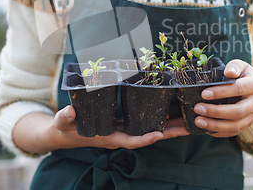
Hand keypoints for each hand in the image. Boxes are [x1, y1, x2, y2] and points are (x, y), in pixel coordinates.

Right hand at [49, 106, 188, 149]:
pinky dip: (158, 120)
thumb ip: (65, 118)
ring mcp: (123, 131)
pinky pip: (144, 124)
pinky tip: (169, 113)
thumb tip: (70, 111)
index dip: (145, 138)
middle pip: (149, 136)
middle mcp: (120, 136)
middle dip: (169, 133)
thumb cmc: (65, 129)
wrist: (65, 133)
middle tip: (189, 127)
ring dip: (169, 126)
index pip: (131, 141)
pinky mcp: (123, 125)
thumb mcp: (62, 123)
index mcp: (110, 138)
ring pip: (150, 130)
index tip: (159, 134)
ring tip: (188, 120)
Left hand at [193, 59, 252, 137]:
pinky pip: (233, 132)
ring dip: (215, 125)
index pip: (239, 89)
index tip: (204, 94)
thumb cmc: (242, 74)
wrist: (252, 87)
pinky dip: (219, 132)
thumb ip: (234, 66)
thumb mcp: (240, 65)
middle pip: (238, 111)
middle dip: (216, 112)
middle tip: (197, 108)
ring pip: (236, 126)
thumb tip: (229, 72)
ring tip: (198, 121)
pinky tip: (205, 128)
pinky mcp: (247, 124)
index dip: (221, 92)